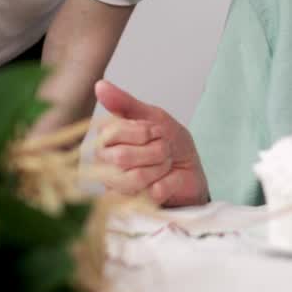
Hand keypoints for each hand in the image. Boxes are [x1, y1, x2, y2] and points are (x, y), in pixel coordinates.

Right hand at [94, 80, 208, 206]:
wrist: (192, 172)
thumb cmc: (171, 144)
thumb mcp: (154, 118)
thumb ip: (126, 104)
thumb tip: (99, 85)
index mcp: (106, 139)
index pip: (113, 131)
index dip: (144, 131)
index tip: (156, 132)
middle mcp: (103, 163)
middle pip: (122, 157)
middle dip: (155, 151)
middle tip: (163, 150)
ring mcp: (115, 187)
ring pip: (134, 177)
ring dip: (160, 168)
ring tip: (163, 166)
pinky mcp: (130, 206)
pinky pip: (149, 194)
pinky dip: (166, 184)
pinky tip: (164, 183)